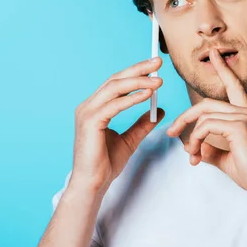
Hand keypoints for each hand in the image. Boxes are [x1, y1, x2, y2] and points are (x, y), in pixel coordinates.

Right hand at [71, 57, 164, 192]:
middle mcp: (88, 106)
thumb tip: (159, 110)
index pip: (117, 83)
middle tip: (158, 62)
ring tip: (158, 80)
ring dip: (138, 82)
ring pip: (115, 88)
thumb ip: (143, 124)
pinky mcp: (90, 122)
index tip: (155, 67)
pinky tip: (148, 95)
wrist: (93, 184)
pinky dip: (132, 98)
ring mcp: (87, 112)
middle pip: (115, 80)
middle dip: (139, 69)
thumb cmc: (106, 163)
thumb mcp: (130, 139)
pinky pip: (114, 105)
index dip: (136, 72)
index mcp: (95, 108)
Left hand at [166, 48, 246, 198]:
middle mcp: (246, 112)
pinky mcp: (239, 127)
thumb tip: (193, 146)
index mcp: (246, 114)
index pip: (234, 86)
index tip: (215, 55)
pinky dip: (195, 141)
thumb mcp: (225, 157)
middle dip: (185, 117)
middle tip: (171, 132)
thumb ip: (210, 148)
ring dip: (190, 137)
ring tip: (191, 155)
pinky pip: (206, 127)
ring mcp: (244, 117)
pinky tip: (197, 155)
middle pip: (206, 104)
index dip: (224, 69)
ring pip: (203, 116)